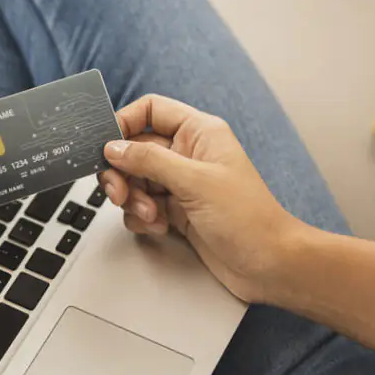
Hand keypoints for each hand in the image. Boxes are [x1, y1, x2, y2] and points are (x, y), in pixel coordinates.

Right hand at [99, 94, 317, 304]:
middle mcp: (187, 155)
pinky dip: (142, 218)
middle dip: (123, 173)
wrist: (266, 264)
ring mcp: (180, 184)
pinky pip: (141, 207)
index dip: (125, 123)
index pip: (151, 110)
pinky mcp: (175, 212)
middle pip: (135, 150)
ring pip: (135, 181)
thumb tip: (113, 147)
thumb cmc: (247, 218)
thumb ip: (150, 161)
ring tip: (153, 217)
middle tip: (119, 194)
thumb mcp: (195, 182)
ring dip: (133, 200)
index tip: (107, 147)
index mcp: (199, 133)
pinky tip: (160, 228)